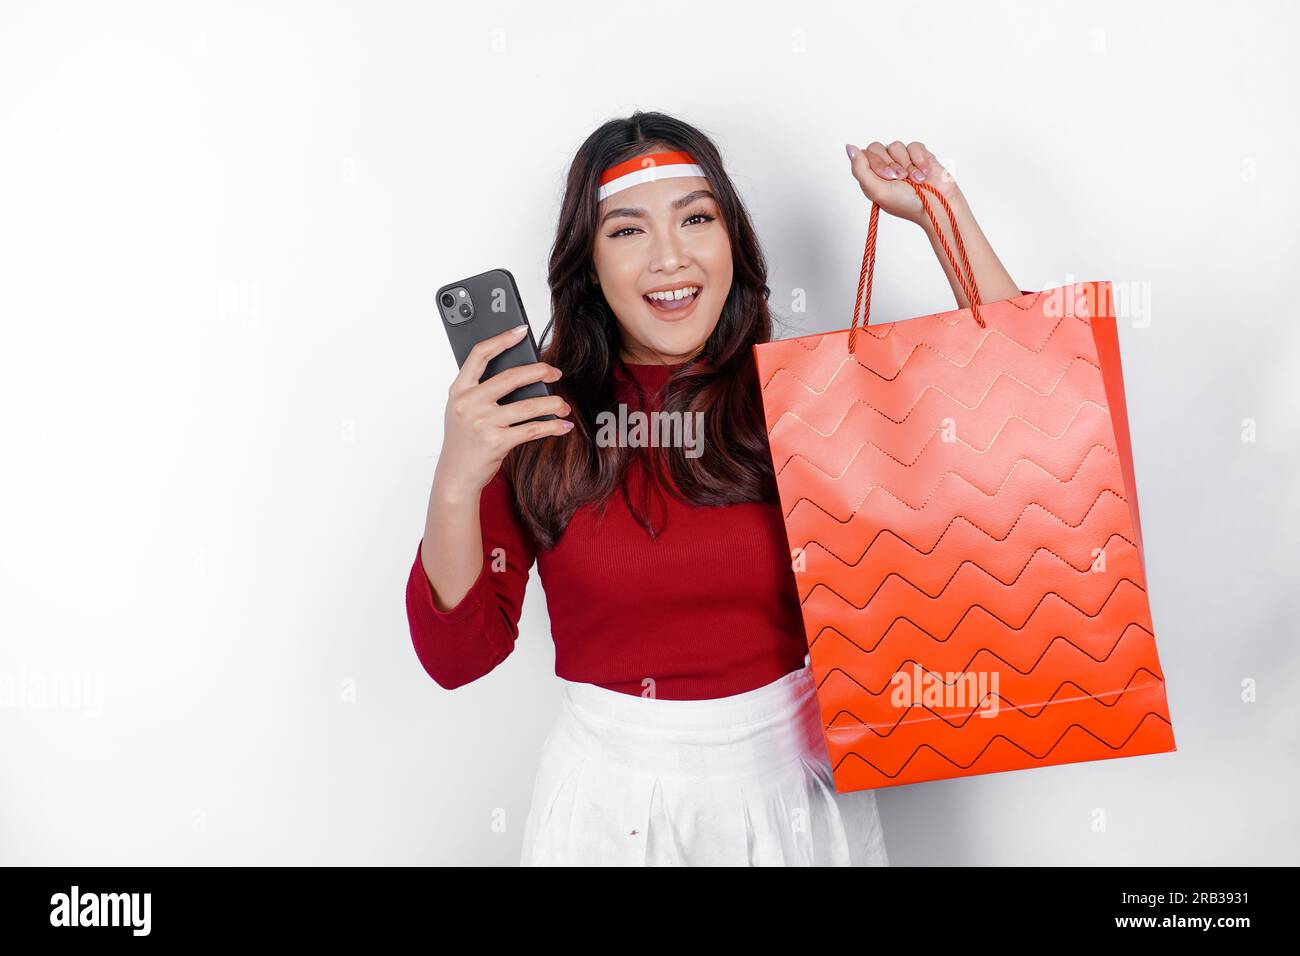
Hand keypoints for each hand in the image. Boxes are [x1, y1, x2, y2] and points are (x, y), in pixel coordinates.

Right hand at [432, 325, 571, 501]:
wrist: (455, 476)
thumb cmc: (463, 441)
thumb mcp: (463, 410)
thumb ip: (481, 391)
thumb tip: (521, 374)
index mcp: (459, 390)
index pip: (480, 354)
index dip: (502, 339)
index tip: (522, 331)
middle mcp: (469, 403)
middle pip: (511, 377)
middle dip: (539, 371)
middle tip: (556, 372)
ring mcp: (482, 422)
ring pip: (528, 406)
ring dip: (552, 404)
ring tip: (564, 406)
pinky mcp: (496, 442)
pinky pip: (532, 430)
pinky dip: (551, 427)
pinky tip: (562, 426)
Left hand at [845, 140, 961, 226]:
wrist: (936, 206)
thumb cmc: (907, 204)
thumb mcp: (877, 191)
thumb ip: (860, 169)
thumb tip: (849, 147)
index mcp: (872, 177)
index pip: (864, 155)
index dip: (876, 163)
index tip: (887, 177)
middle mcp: (885, 166)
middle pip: (877, 147)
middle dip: (891, 164)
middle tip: (901, 179)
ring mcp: (902, 160)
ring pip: (896, 145)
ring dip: (907, 165)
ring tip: (915, 180)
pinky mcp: (919, 155)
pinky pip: (913, 145)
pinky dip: (919, 160)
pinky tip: (924, 173)